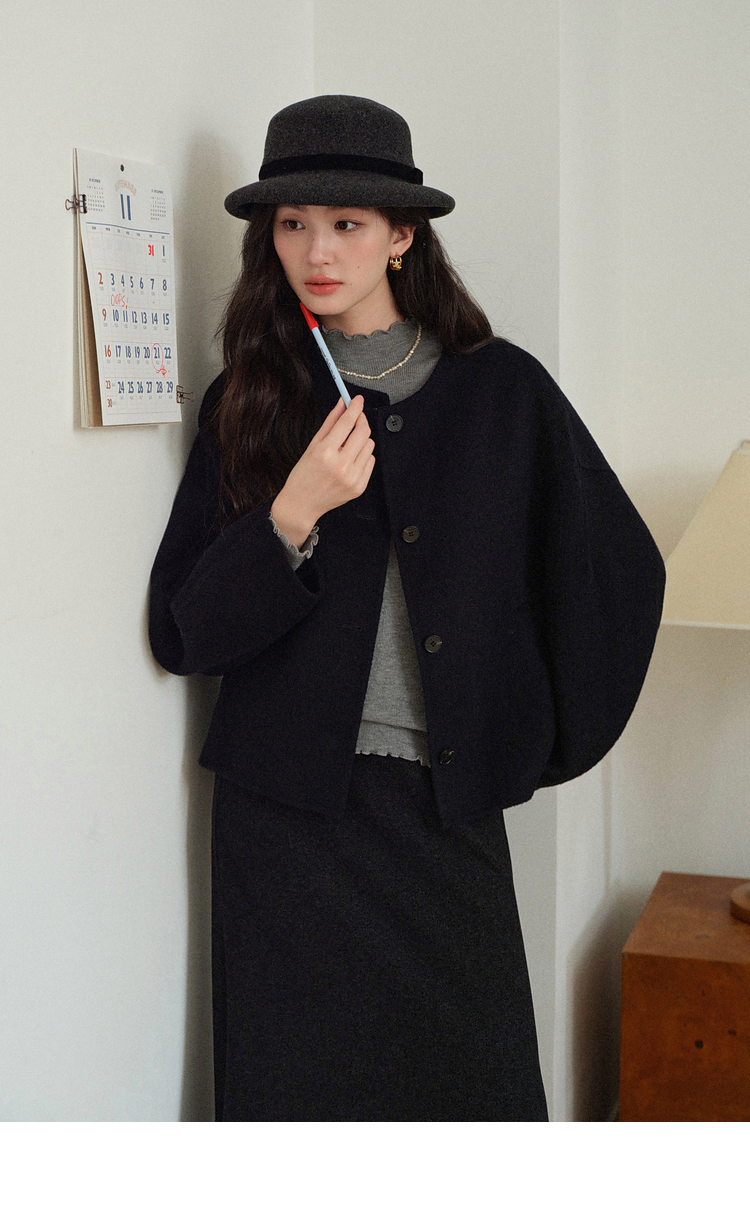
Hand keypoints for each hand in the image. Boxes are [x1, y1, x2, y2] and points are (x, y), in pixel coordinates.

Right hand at [270, 396, 374, 548]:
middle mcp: (340, 465)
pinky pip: (370, 461)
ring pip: (370, 446)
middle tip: (355, 418)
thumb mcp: (313, 445)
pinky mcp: (359, 487)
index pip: (347, 422)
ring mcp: (352, 478)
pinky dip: (363, 456)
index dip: (355, 407)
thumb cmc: (304, 475)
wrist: (302, 504)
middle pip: (363, 432)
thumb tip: (343, 403)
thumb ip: (330, 422)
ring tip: (348, 445)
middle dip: (361, 421)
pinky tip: (350, 460)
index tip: (357, 400)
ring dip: (362, 440)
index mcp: (325, 452)